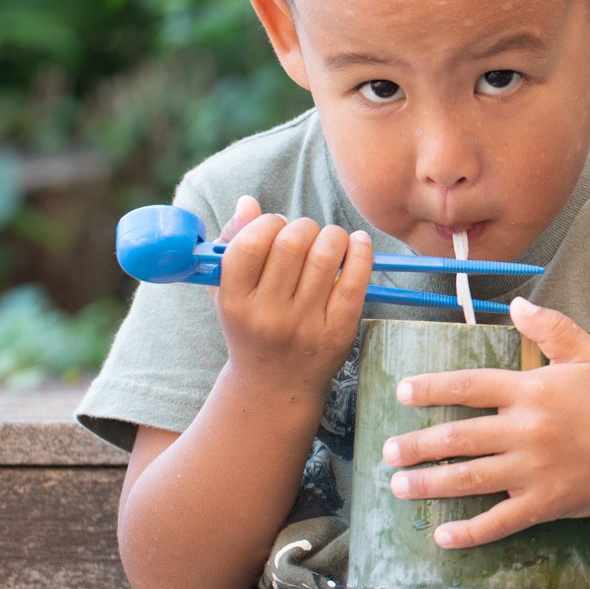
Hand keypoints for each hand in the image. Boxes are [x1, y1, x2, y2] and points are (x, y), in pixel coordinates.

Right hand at [214, 195, 371, 395]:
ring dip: (333, 235)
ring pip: (326, 255)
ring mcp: (304, 325)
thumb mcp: (228, 292)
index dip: (268, 223)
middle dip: (305, 226)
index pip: (250, 243)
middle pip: (292, 243)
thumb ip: (232, 244)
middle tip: (307, 234)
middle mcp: (267, 315)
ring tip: (331, 239)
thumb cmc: (250, 326)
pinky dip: (361, 252)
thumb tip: (248, 202)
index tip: (277, 226)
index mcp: (234, 301)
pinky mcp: (337, 332)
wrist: (273, 386)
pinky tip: (358, 243)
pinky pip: (356, 281)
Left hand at [382, 296, 589, 548]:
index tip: (403, 391)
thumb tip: (517, 302)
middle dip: (418, 445)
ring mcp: (534, 469)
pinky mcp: (545, 503)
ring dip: (429, 484)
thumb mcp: (589, 355)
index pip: (471, 385)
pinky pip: (499, 521)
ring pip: (469, 478)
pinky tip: (442, 535)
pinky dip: (468, 531)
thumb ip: (551, 327)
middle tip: (387, 452)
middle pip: (459, 436)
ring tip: (399, 487)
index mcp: (533, 389)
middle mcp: (528, 428)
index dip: (432, 388)